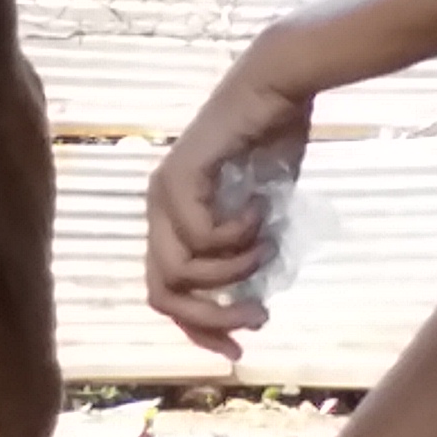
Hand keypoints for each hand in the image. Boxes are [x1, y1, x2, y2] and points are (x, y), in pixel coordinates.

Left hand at [145, 58, 313, 355]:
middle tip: (258, 317)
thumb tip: (251, 303)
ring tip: (263, 246)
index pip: (166, 294)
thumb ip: (247, 258)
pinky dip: (237, 236)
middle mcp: (158, 210)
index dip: (199, 328)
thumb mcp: (262, 219)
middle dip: (212, 317)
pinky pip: (200, 236)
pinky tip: (258, 212)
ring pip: (180, 271)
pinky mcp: (179, 177)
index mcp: (172, 221)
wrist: (278, 87)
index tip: (237, 349)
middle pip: (163, 293)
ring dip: (232, 271)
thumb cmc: (273, 144)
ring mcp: (163, 193)